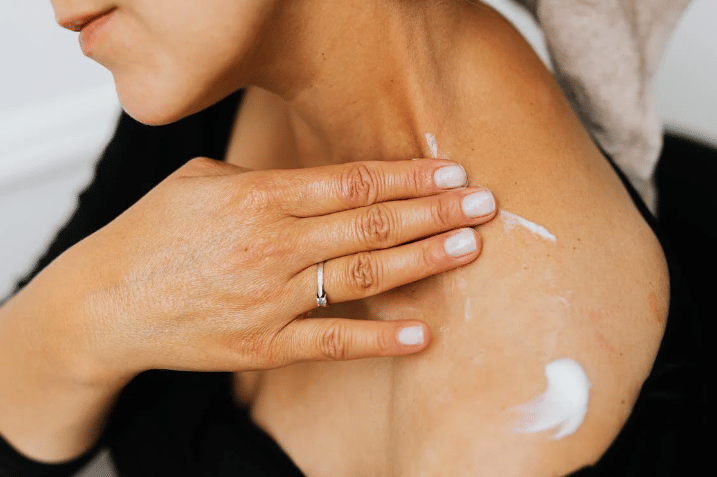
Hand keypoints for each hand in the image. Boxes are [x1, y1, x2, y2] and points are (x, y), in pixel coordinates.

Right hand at [60, 157, 496, 381]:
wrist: (107, 303)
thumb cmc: (153, 235)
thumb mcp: (200, 181)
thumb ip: (263, 177)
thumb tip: (318, 181)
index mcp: (258, 196)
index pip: (351, 182)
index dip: (407, 176)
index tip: (449, 171)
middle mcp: (272, 244)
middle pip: (370, 225)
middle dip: (433, 212)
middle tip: (482, 204)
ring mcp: (270, 298)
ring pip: (362, 277)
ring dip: (422, 261)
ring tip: (468, 247)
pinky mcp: (264, 344)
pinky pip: (333, 342)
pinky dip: (380, 339)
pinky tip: (423, 332)